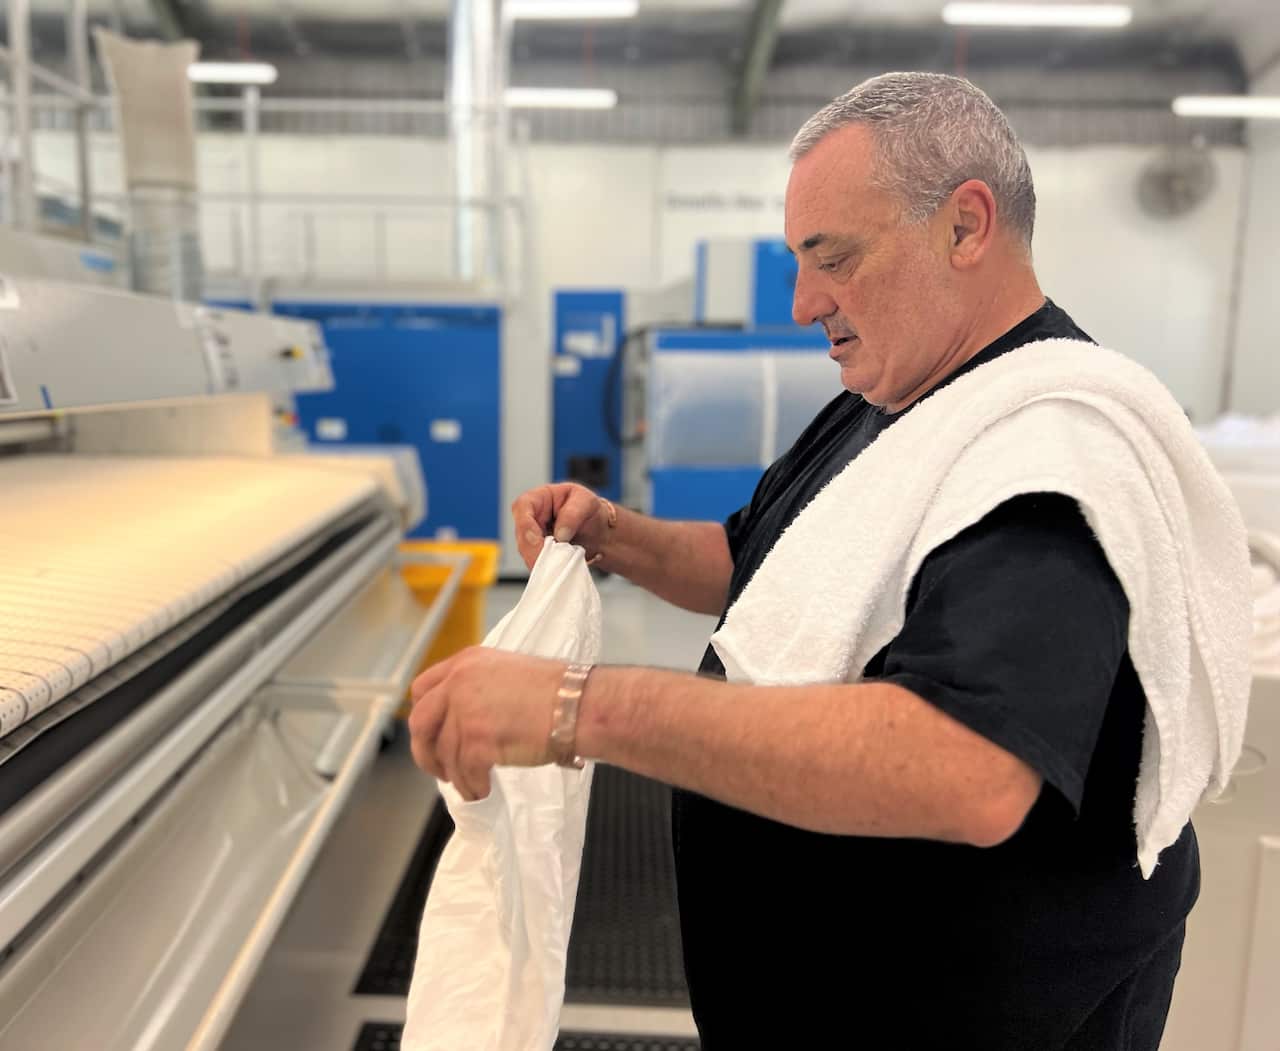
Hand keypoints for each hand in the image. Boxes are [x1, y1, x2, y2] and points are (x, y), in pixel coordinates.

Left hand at [408, 647, 567, 800]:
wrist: (576, 705)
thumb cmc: (555, 692)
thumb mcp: (506, 673)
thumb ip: (477, 688)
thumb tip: (460, 720)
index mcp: (465, 663)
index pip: (422, 689)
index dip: (424, 717)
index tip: (432, 735)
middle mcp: (458, 683)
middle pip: (420, 723)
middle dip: (426, 752)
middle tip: (440, 769)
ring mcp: (465, 712)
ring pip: (445, 755)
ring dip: (457, 776)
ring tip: (472, 785)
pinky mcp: (477, 740)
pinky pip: (464, 773)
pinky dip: (472, 786)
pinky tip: (483, 790)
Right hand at [510, 483, 609, 569]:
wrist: (599, 530)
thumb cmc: (590, 509)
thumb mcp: (587, 502)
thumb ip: (573, 514)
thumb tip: (560, 535)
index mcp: (540, 497)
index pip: (522, 506)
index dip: (526, 525)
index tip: (538, 541)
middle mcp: (532, 516)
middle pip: (521, 533)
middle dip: (533, 550)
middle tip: (549, 563)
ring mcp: (533, 536)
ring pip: (526, 551)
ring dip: (540, 561)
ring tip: (558, 566)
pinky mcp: (538, 552)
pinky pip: (535, 561)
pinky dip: (546, 567)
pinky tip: (557, 569)